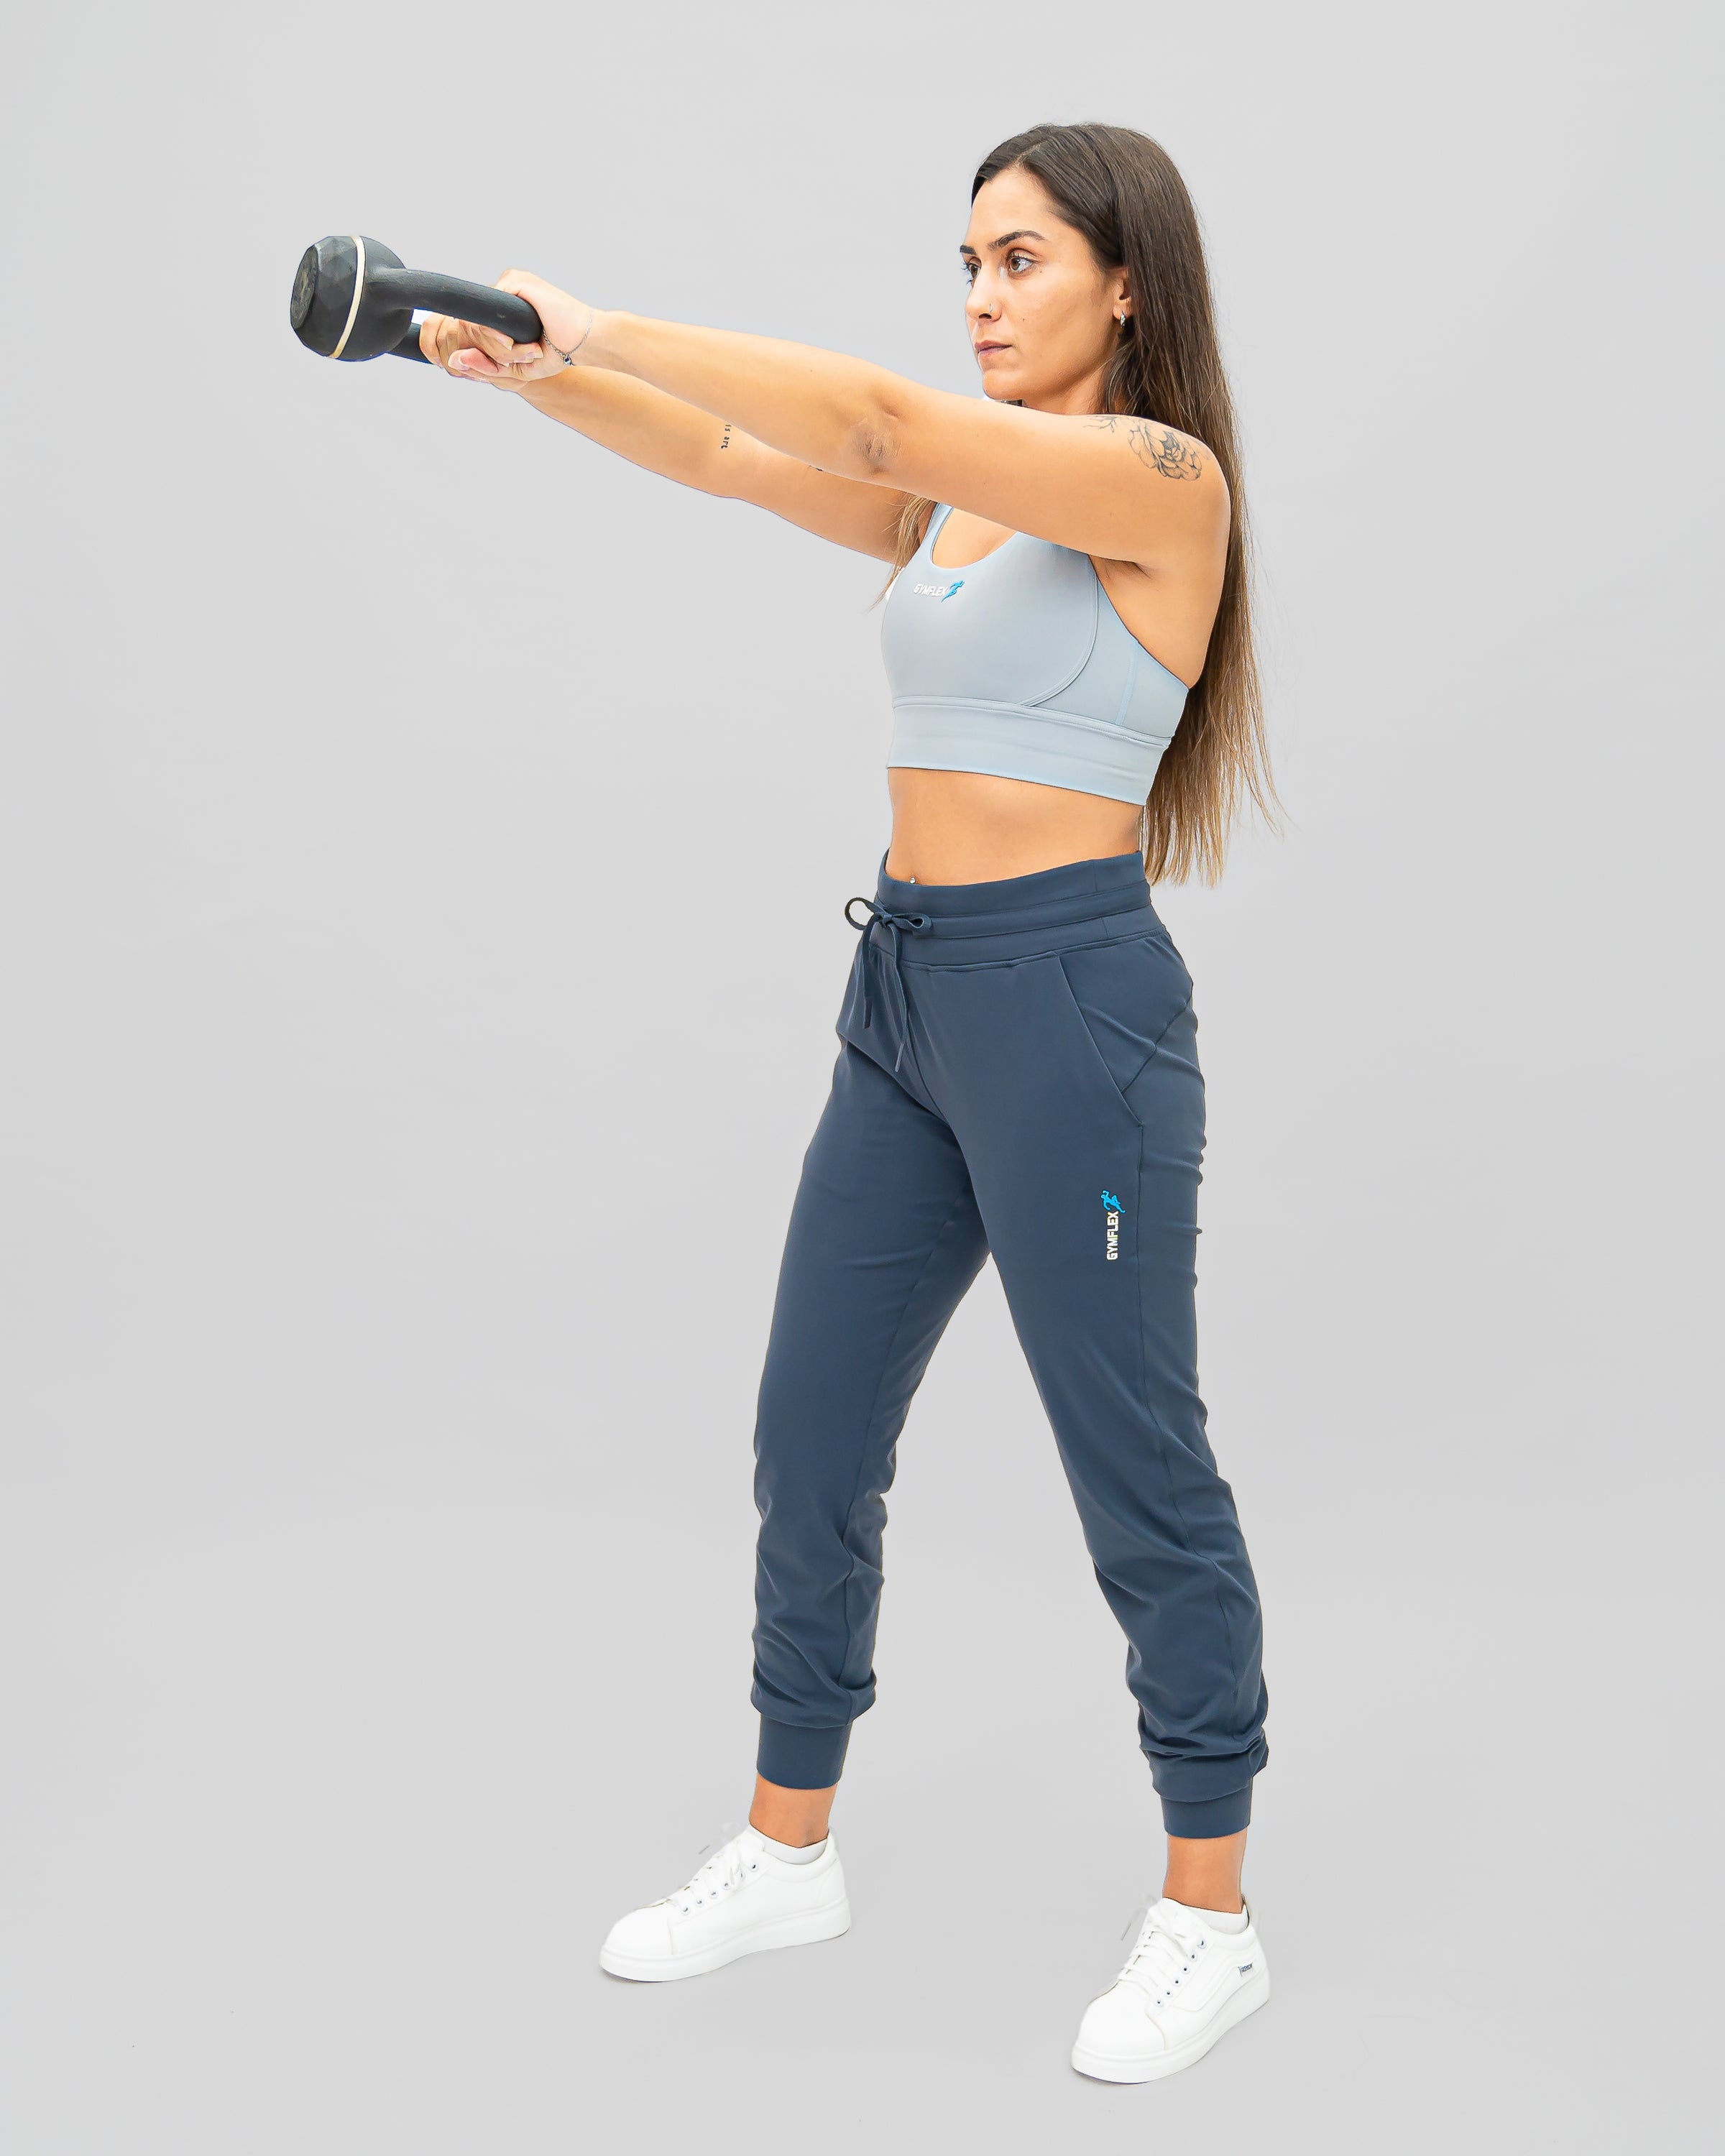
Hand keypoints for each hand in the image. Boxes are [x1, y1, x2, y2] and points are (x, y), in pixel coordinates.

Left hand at [418, 270, 598, 384]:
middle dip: (491, 350)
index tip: (509, 363)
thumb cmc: (557, 352)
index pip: (475, 326)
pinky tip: (515, 341)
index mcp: (505, 305)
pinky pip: (489, 310)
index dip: (484, 349)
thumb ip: (484, 366)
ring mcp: (510, 283)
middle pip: (473, 323)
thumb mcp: (515, 367)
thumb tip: (454, 361)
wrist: (584, 340)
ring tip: (523, 350)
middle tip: (523, 357)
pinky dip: (497, 333)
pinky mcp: (516, 282)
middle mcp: (505, 289)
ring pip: (479, 317)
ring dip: (495, 344)